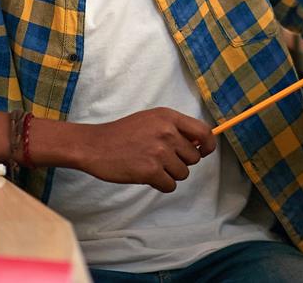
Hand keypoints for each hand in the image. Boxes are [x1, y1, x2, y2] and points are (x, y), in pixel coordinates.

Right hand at [66, 107, 215, 192]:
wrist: (95, 145)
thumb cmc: (123, 133)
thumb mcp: (151, 120)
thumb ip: (175, 128)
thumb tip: (200, 146)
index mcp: (168, 117)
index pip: (203, 132)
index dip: (208, 145)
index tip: (204, 152)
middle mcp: (167, 132)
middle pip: (193, 158)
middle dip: (181, 162)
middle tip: (161, 159)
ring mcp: (159, 152)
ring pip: (183, 173)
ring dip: (170, 174)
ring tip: (151, 166)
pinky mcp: (150, 171)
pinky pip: (170, 186)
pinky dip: (161, 185)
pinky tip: (147, 176)